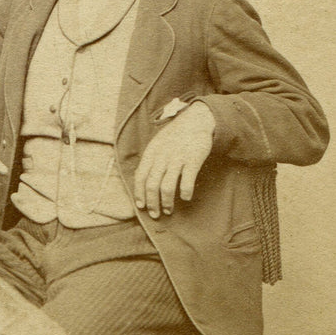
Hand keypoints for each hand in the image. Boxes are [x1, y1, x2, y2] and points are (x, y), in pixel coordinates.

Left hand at [134, 101, 214, 217]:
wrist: (196, 120)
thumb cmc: (175, 136)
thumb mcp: (157, 144)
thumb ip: (150, 161)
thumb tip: (140, 180)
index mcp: (151, 153)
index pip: (140, 177)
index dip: (139, 193)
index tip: (141, 206)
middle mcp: (162, 156)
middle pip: (151, 185)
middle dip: (152, 203)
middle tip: (155, 214)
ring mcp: (177, 158)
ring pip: (166, 186)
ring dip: (166, 202)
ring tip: (168, 210)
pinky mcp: (193, 159)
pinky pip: (186, 180)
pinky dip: (185, 192)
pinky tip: (185, 197)